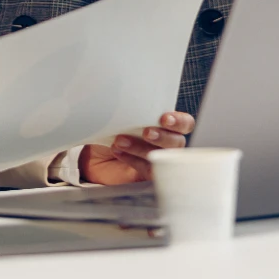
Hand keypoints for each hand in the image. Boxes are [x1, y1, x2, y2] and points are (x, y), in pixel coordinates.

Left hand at [77, 111, 195, 184]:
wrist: (94, 153)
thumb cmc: (110, 130)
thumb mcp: (120, 116)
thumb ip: (132, 111)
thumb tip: (131, 104)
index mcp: (164, 124)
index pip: (184, 123)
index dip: (179, 121)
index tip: (164, 118)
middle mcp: (165, 142)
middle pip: (177, 142)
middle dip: (162, 136)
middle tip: (146, 132)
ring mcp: (158, 159)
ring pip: (163, 157)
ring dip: (142, 148)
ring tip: (120, 141)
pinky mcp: (147, 174)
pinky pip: (148, 170)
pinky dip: (133, 160)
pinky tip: (118, 152)